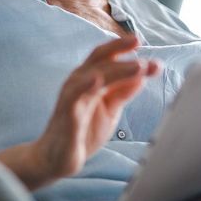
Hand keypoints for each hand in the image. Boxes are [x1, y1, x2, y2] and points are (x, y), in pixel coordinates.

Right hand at [0, 35, 160, 189]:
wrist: (57, 159)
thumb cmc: (82, 131)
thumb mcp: (110, 109)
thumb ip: (123, 92)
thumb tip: (142, 74)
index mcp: (91, 80)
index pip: (107, 57)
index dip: (123, 47)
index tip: (141, 41)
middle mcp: (80, 82)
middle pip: (99, 59)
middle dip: (121, 50)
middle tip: (141, 45)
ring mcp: (71, 96)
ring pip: (92, 74)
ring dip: (117, 68)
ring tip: (138, 66)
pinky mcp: (66, 113)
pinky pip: (74, 96)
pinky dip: (85, 85)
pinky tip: (97, 79)